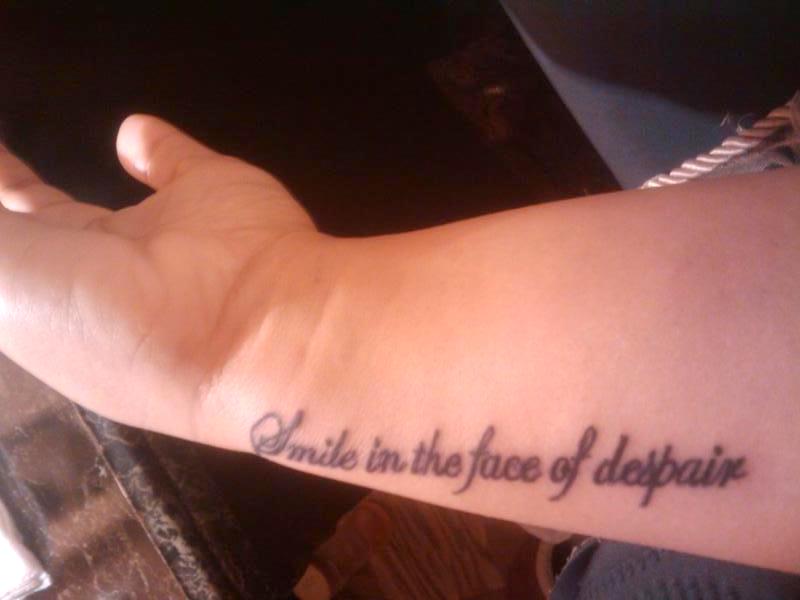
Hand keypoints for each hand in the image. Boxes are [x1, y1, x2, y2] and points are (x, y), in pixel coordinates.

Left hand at [0, 115, 332, 446]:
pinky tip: (130, 132)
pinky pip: (171, 159)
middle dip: (6, 191)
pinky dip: (150, 144)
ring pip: (92, 196)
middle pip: (36, 226)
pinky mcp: (210, 195)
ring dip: (58, 171)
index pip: (2, 248)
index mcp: (46, 305)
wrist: (247, 326)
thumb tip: (6, 191)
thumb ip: (1, 219)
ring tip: (15, 139)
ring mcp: (158, 237)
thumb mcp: (5, 281)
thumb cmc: (105, 318)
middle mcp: (98, 274)